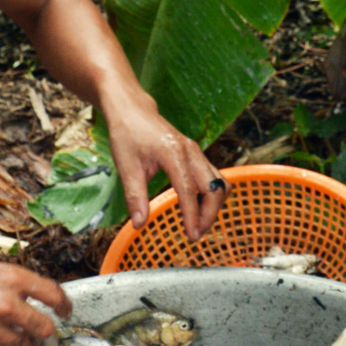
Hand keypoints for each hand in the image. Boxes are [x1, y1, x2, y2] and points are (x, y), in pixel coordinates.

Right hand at [0, 245, 71, 345]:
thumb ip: (11, 284)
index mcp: (10, 277)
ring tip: (22, 341)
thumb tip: (33, 300)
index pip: (53, 295)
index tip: (65, 311)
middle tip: (46, 334)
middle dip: (48, 333)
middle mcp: (4, 303)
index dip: (64, 306)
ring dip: (27, 345)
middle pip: (44, 328)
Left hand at [104, 91, 225, 239]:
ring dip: (214, 206)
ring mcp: (197, 152)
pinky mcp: (197, 155)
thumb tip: (139, 224)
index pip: (189, 189)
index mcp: (173, 153)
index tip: (191, 235)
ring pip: (219, 183)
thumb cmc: (127, 134)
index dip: (192, 215)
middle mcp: (191, 151)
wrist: (133, 109)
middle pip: (214, 188)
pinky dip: (212, 196)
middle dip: (209, 214)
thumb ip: (135, 196)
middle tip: (195, 235)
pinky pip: (214, 178)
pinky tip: (198, 208)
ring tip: (198, 225)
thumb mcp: (126, 166)